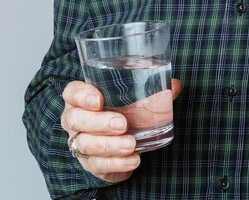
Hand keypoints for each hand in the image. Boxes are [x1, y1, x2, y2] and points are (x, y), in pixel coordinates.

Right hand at [61, 79, 181, 182]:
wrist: (124, 139)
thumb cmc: (126, 110)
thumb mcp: (137, 97)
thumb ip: (154, 90)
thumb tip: (174, 85)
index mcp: (82, 97)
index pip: (72, 92)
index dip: (81, 95)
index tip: (99, 100)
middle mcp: (76, 119)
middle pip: (75, 119)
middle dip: (98, 122)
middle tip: (122, 123)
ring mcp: (80, 142)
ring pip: (85, 144)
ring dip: (109, 145)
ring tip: (131, 144)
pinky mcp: (90, 163)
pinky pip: (98, 165)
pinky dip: (116, 163)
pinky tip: (133, 159)